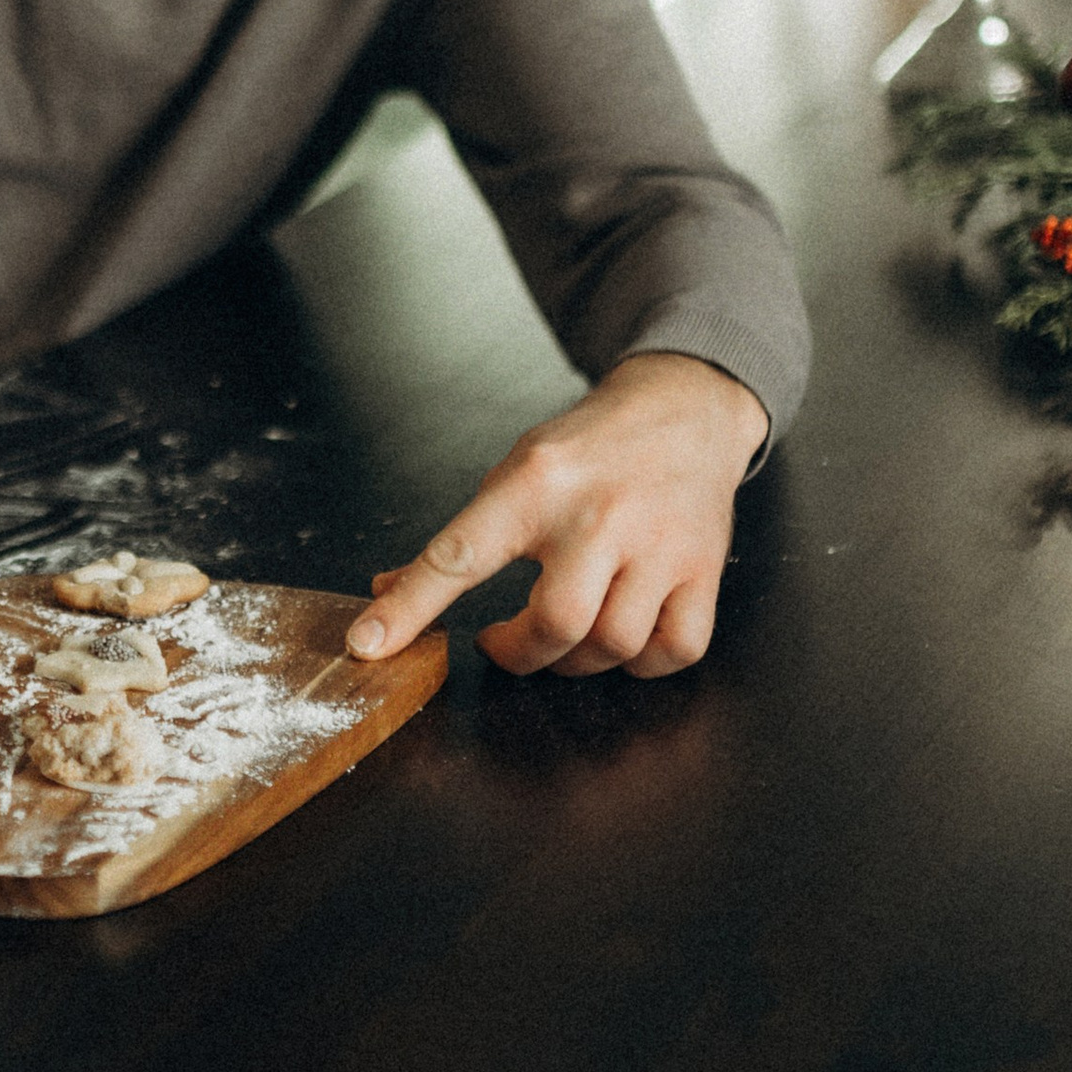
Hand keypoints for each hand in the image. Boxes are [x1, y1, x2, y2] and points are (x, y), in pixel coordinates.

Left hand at [346, 352, 767, 680]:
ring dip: (578, 662)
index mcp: (535, 487)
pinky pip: (674, 650)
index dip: (408, 608)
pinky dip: (644, 663)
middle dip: (520, 653)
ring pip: (614, 644)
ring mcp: (660, 544)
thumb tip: (386, 592)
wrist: (684, 408)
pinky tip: (625, 639)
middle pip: (556, 623)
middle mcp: (599, 516)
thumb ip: (459, 540)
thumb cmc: (589, 448)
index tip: (367, 645)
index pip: (457, 555)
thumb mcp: (514, 472)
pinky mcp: (703, 568)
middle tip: (507, 642)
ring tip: (564, 639)